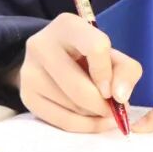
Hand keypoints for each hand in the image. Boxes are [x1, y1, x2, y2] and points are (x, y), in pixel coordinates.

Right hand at [14, 13, 142, 132]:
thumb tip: (120, 97)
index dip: (108, 75)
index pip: (96, 48)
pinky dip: (83, 126)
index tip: (114, 91)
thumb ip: (126, 71)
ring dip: (94, 115)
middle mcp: (41, 44)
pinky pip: (60, 121)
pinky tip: (91, 120)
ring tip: (101, 109)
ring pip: (71, 106)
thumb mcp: (113, 54)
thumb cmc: (89, 55)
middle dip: (102, 105)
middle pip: (79, 87)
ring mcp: (29, 71)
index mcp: (67, 25)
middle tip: (114, 110)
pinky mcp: (26, 95)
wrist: (55, 59)